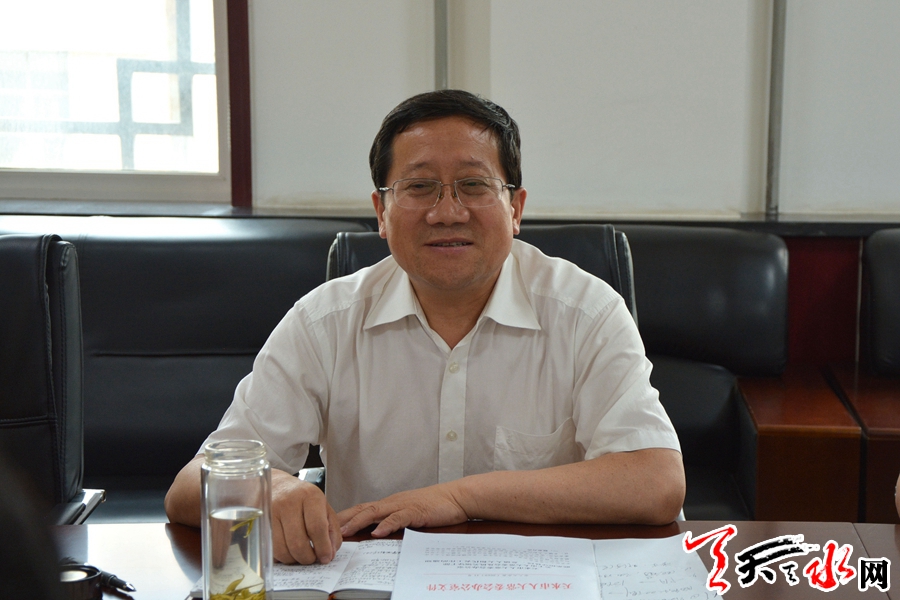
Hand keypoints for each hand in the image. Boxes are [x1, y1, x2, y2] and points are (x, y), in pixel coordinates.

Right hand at [270, 470, 341, 563]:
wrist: (277, 485)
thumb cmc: (303, 498)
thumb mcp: (323, 507)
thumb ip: (332, 530)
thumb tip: (330, 554)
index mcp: (310, 496)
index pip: (317, 527)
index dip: (323, 547)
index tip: (325, 558)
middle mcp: (288, 502)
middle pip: (298, 542)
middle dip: (307, 558)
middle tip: (312, 558)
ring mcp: (271, 512)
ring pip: (282, 550)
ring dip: (293, 560)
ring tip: (299, 554)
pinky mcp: (260, 523)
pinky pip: (270, 549)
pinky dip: (280, 557)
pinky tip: (287, 550)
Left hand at [337, 482, 468, 537]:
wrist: (456, 497)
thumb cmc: (435, 506)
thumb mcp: (411, 513)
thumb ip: (395, 520)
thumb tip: (379, 532)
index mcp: (391, 503)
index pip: (363, 508)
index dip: (346, 516)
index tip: (329, 523)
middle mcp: (393, 502)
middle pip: (363, 509)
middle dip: (345, 518)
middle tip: (326, 528)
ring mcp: (403, 505)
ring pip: (376, 512)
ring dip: (359, 521)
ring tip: (345, 531)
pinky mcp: (416, 510)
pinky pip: (398, 517)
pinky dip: (387, 524)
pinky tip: (378, 532)